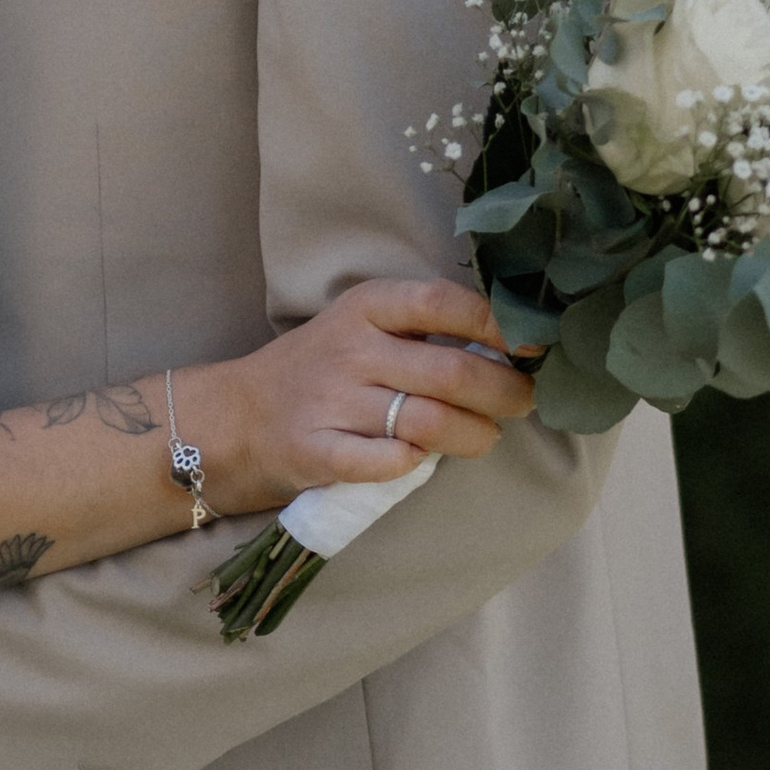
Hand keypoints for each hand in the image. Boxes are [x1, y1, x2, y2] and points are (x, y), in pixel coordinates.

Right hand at [186, 277, 532, 507]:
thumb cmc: (322, 370)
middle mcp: (350, 349)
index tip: (532, 347)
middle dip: (505, 393)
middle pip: (452, 373)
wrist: (237, 417)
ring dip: (475, 436)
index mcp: (366, 307)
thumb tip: (513, 346)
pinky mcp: (317, 451)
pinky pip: (388, 463)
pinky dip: (415, 465)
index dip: (500, 326)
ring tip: (484, 437)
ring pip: (430, 422)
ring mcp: (332, 402)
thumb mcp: (362, 327)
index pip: (444, 304)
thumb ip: (423, 331)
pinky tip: (422, 461)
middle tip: (522, 402)